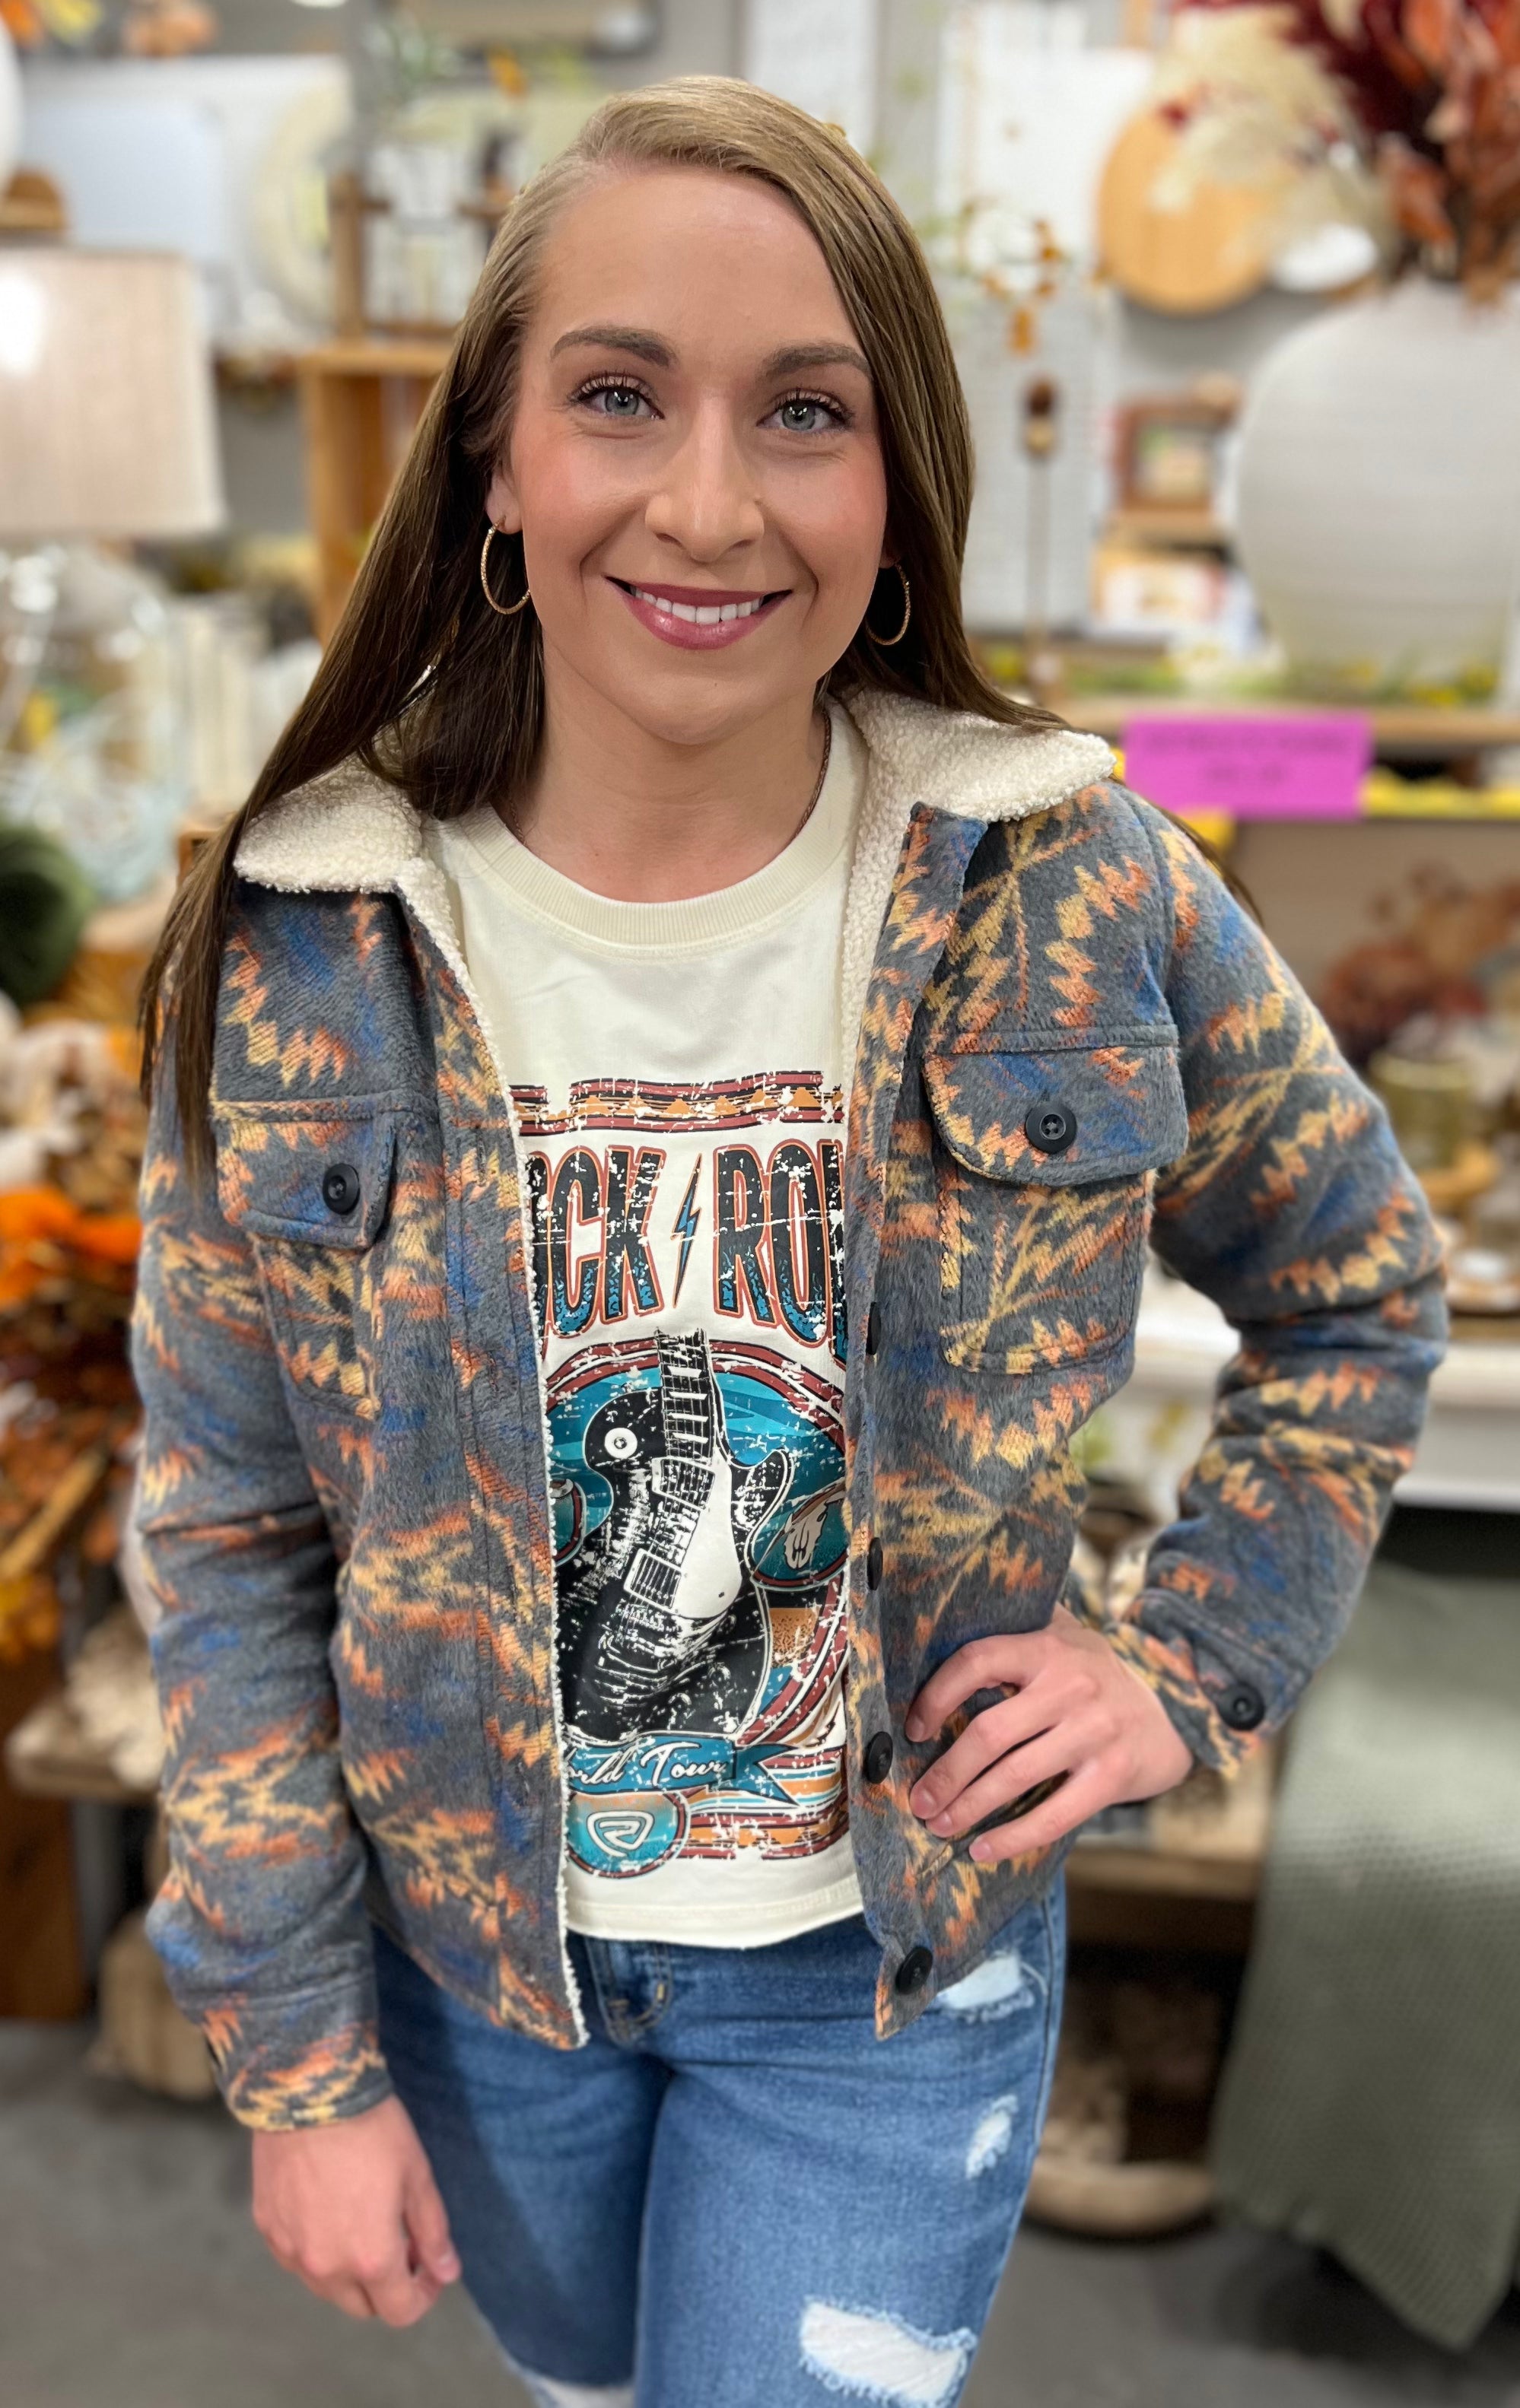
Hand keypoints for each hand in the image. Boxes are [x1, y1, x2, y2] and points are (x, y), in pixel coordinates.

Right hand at [252, 2094, 460, 2325]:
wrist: (309, 2090)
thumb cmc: (372, 2129)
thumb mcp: (417, 2176)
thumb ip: (433, 2233)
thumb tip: (448, 2272)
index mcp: (371, 2259)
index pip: (401, 2311)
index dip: (424, 2294)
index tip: (431, 2267)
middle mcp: (326, 2267)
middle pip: (363, 2306)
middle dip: (388, 2286)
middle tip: (402, 2244)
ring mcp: (292, 2251)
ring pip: (328, 2286)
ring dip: (351, 2272)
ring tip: (366, 2225)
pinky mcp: (269, 2229)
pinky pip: (298, 2259)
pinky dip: (318, 2251)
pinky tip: (330, 2212)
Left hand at [905, 1605, 1193, 1864]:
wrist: (1173, 1713)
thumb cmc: (1093, 1676)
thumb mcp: (1062, 1636)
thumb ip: (1014, 1631)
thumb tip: (931, 1644)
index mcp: (1048, 1646)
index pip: (977, 1661)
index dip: (936, 1696)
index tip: (913, 1730)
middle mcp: (1072, 1685)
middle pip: (990, 1732)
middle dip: (946, 1772)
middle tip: (918, 1800)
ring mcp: (1095, 1731)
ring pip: (1015, 1776)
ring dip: (968, 1807)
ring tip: (938, 1824)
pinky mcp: (1112, 1775)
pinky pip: (1053, 1815)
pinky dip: (1012, 1837)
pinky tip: (981, 1849)